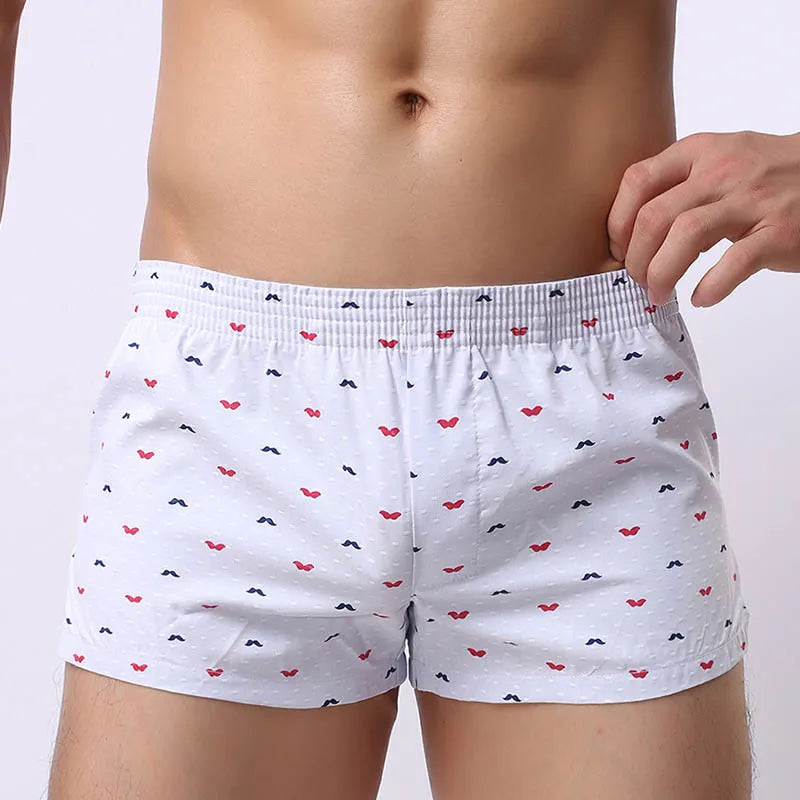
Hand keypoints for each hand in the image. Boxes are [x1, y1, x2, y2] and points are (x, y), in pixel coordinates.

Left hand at [606, 130, 799, 306]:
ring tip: (659, 294)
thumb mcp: (719, 162)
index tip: (618, 250)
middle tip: (638, 281)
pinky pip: (735, 262)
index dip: (618, 222)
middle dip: (637, 258)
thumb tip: (630, 232)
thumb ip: (678, 185)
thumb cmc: (768, 177)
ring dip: (663, 272)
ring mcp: (755, 200)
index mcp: (701, 152)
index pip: (638, 181)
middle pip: (655, 216)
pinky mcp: (781, 231)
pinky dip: (711, 286)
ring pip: (687, 235)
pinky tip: (702, 297)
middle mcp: (724, 170)